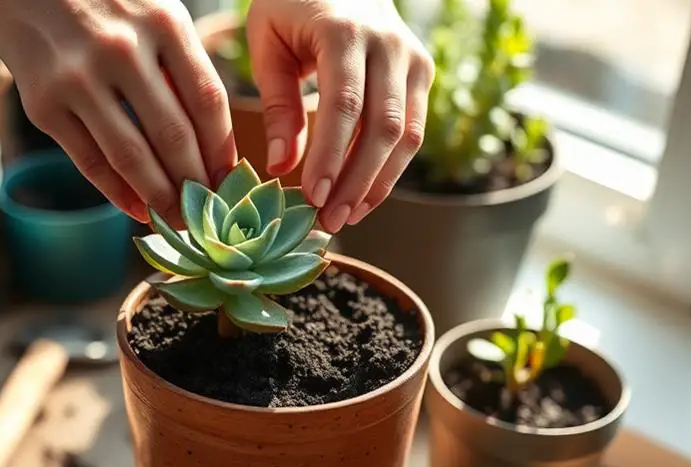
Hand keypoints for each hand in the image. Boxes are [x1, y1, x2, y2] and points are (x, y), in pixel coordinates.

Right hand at [0, 0, 236, 225]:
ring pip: (132, 157)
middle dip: (195, 185)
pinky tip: (137, 209)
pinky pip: (90, 160)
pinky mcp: (43, 103)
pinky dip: (117, 193)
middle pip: (174, 136)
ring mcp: (78, 78)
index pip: (207, 102)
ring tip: (175, 219)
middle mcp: (122, 50)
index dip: (222, 150)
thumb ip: (180, 64)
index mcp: (163, 23)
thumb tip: (210, 143)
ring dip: (159, 198)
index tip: (229, 180)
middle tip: (206, 212)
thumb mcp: (152, 11)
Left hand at [246, 0, 434, 232]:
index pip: (344, 105)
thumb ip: (276, 104)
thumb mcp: (267, 42)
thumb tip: (280, 167)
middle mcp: (389, 44)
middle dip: (356, 181)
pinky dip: (390, 169)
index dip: (330, 157)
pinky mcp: (423, 73)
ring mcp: (414, 58)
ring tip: (345, 217)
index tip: (312, 197)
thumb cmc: (291, 5)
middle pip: (383, 127)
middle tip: (329, 220)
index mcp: (345, 31)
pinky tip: (364, 196)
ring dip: (377, 184)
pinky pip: (413, 131)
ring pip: (407, 136)